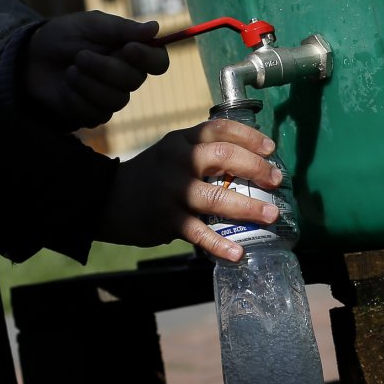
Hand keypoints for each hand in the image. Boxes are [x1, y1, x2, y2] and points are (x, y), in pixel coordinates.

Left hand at [24, 11, 168, 128]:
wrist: (31, 59)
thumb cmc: (63, 36)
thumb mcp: (90, 24)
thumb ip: (122, 28)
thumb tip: (155, 28)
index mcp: (131, 53)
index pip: (158, 62)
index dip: (148, 58)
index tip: (128, 48)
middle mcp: (127, 77)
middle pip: (134, 81)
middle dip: (104, 68)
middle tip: (80, 57)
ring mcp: (112, 98)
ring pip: (116, 100)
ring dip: (87, 84)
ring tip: (70, 72)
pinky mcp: (94, 114)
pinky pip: (95, 114)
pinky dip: (75, 98)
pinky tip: (65, 88)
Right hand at [95, 119, 283, 261]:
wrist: (107, 199)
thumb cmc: (152, 176)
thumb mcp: (173, 152)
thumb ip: (203, 152)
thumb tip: (252, 161)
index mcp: (182, 141)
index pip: (219, 129)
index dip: (249, 136)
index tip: (270, 148)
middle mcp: (178, 161)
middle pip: (223, 156)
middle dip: (256, 168)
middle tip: (276, 180)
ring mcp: (173, 192)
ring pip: (217, 197)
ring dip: (249, 207)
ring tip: (272, 215)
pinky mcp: (168, 220)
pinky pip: (200, 234)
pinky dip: (220, 246)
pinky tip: (239, 254)